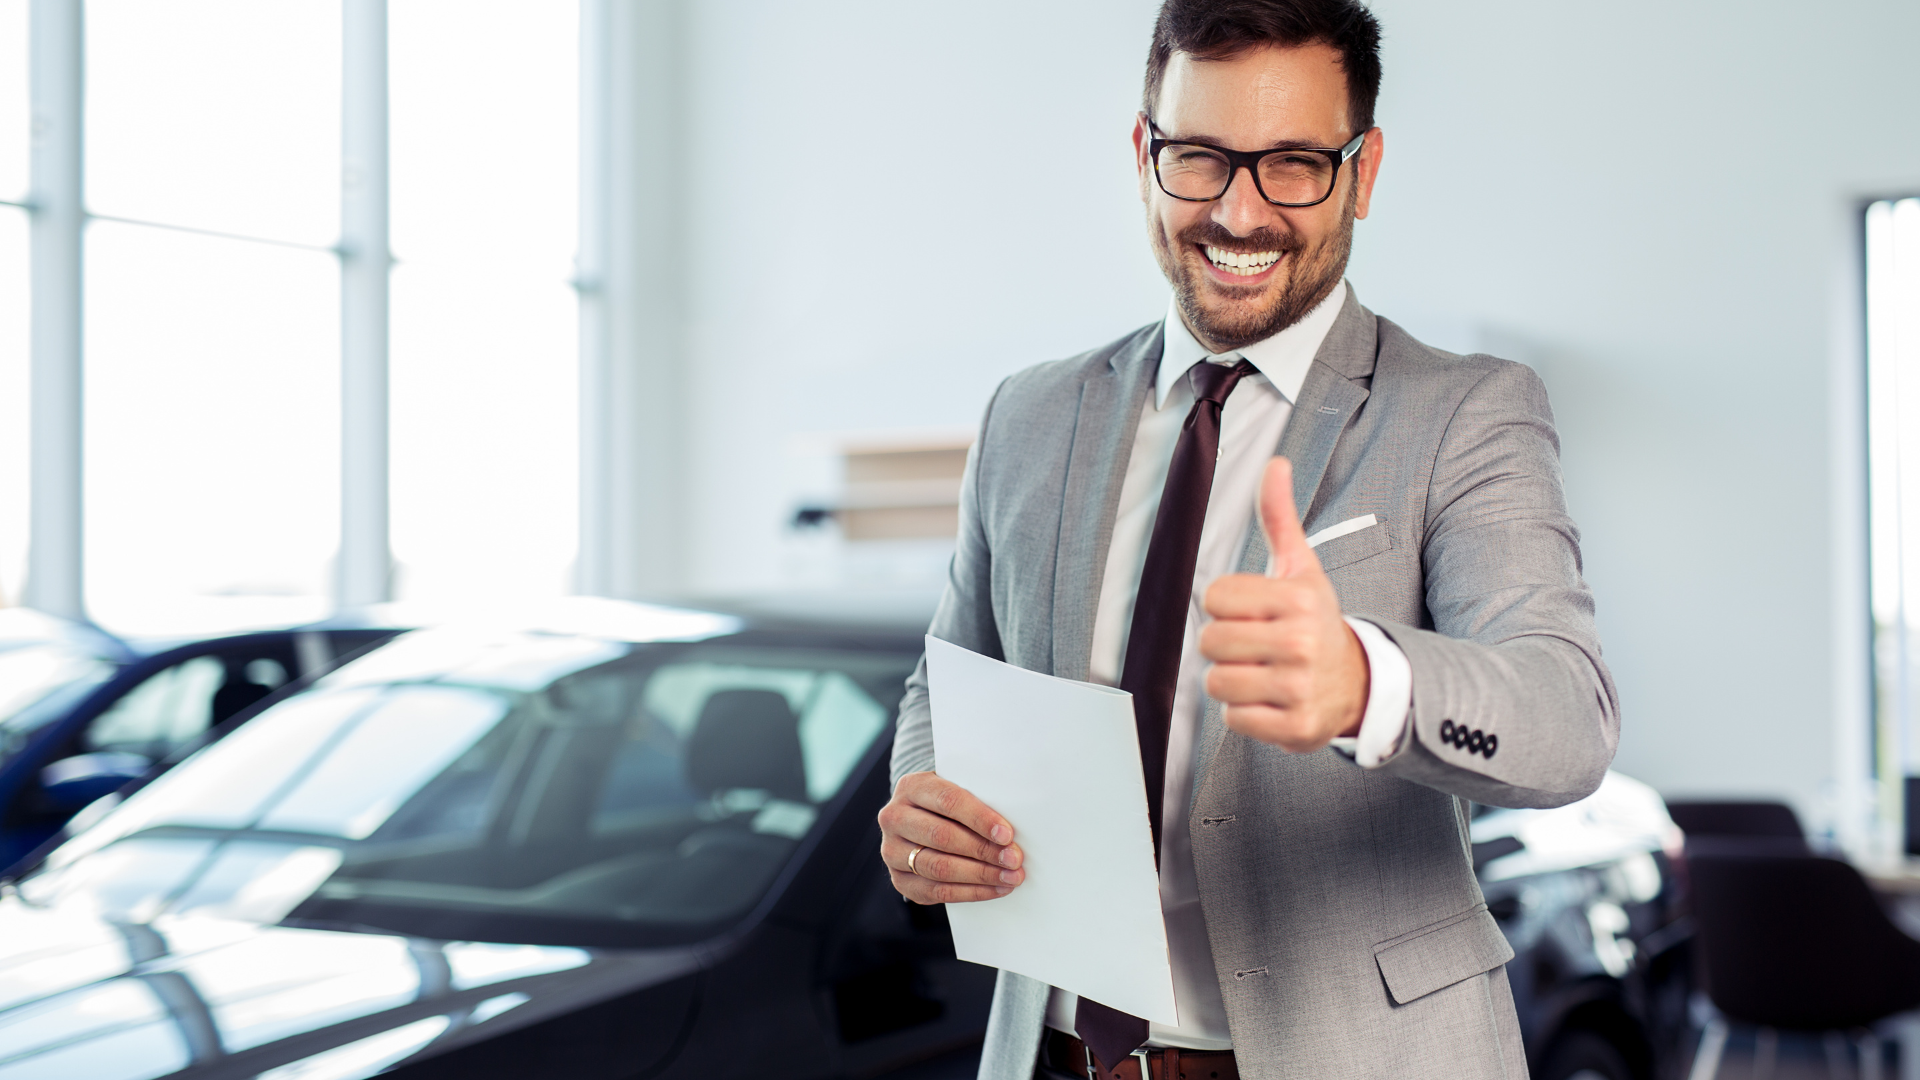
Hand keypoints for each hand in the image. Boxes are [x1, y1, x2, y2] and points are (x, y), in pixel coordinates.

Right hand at [878, 771, 1025, 903]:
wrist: (921, 820)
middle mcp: (895, 818)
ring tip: (1009, 877)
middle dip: (983, 850)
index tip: (1007, 834)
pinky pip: (937, 891)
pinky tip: (994, 888)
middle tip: (1013, 859)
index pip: (948, 801)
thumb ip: (978, 800)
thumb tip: (1010, 830)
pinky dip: (971, 892)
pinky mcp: (900, 880)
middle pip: (942, 836)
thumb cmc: (948, 804)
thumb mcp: (958, 789)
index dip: (979, 818)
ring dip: (980, 874)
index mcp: (911, 787)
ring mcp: (892, 851)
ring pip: (939, 867)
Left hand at [1199, 457, 1369, 751]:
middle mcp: (1301, 642)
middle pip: (1210, 641)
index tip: (1253, 612)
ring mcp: (1299, 688)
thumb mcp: (1301, 569)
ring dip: (1233, 681)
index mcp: (1299, 599)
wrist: (1358, 683)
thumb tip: (1275, 464)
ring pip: (1217, 682)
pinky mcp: (1295, 728)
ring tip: (1262, 673)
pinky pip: (1234, 719)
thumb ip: (1279, 518)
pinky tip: (1271, 700)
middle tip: (1256, 646)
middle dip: (1226, 645)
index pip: (1215, 596)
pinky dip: (1246, 714)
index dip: (1227, 606)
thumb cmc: (1316, 622)